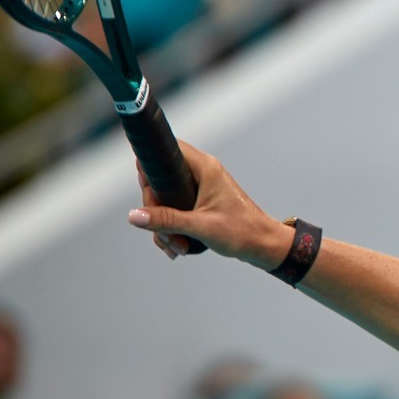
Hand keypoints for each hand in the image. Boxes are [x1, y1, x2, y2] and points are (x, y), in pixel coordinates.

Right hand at [126, 142, 291, 267]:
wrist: (263, 245)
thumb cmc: (241, 231)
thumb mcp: (200, 226)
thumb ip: (166, 220)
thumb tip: (134, 216)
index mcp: (204, 167)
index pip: (164, 150)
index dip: (148, 169)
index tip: (148, 197)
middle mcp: (200, 173)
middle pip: (159, 181)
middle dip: (156, 212)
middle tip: (165, 234)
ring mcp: (200, 188)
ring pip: (165, 200)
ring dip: (164, 227)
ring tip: (177, 247)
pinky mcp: (200, 202)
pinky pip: (175, 211)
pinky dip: (172, 229)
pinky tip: (178, 247)